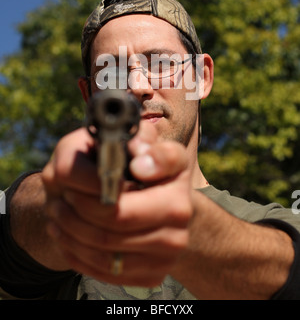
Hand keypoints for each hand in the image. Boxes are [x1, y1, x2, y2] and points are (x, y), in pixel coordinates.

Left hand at [42, 122, 192, 286]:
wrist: (146, 206)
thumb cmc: (125, 165)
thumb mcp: (121, 140)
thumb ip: (124, 138)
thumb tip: (137, 156)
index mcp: (177, 167)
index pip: (166, 160)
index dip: (143, 162)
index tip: (116, 165)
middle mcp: (182, 209)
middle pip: (116, 215)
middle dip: (78, 205)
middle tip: (60, 195)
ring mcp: (171, 246)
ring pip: (104, 245)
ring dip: (70, 228)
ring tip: (57, 211)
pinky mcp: (154, 273)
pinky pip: (105, 270)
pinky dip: (76, 251)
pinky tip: (65, 233)